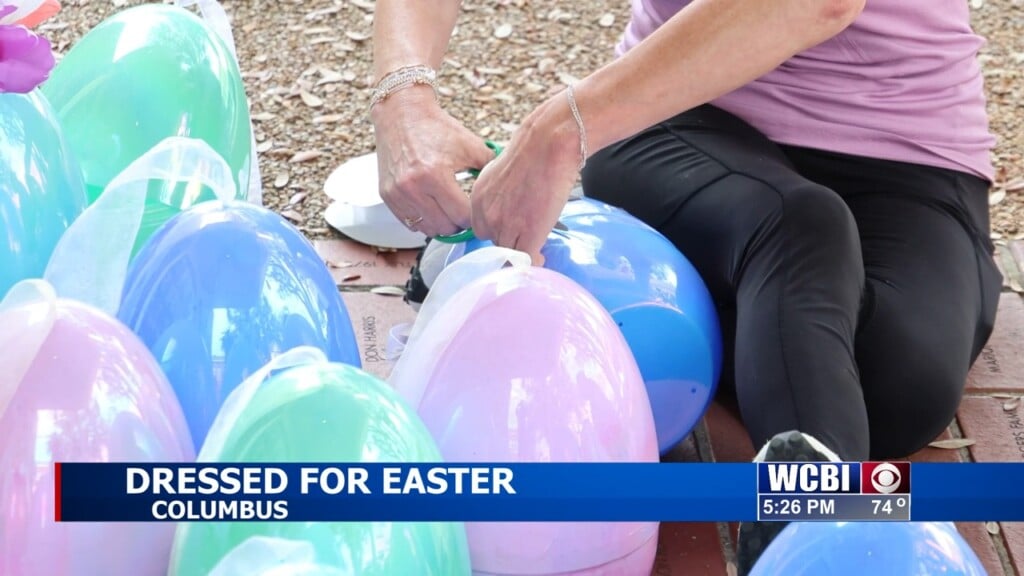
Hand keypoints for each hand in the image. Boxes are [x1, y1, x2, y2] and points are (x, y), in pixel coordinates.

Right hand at [371, 87, 494, 236]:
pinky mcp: (387, 195)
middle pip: (446, 227)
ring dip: (441, 224)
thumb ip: (489, 170)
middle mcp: (413, 187)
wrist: (402, 114)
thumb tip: (502, 193)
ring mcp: (397, 193)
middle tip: (463, 211)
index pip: (462, 215)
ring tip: (448, 210)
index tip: (477, 211)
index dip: (474, 216)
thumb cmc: (438, 128)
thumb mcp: (471, 145)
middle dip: (458, 222)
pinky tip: (431, 207)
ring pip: (427, 229)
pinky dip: (423, 220)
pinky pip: (409, 222)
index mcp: (436, 175)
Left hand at [470, 95, 580, 264]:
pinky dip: (534, 263)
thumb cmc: (533, 153)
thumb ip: (497, 196)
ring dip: (523, 253)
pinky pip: (526, 260)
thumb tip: (509, 210)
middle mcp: (487, 214)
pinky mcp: (528, 233)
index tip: (514, 231)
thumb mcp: (499, 174)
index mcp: (477, 200)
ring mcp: (506, 225)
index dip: (500, 231)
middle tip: (529, 236)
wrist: (549, 144)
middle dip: (512, 241)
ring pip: (510, 254)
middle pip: (494, 243)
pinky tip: (542, 258)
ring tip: (537, 249)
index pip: (482, 229)